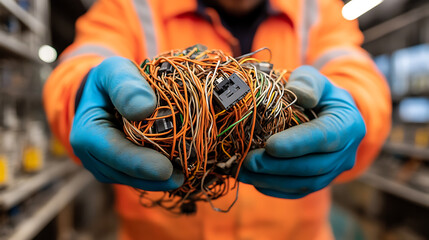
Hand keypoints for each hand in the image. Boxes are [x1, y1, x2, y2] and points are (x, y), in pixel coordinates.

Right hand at [70, 57, 183, 190]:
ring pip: (134, 180)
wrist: (105, 92)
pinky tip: (180, 171)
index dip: (141, 163)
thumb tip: (145, 108)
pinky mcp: (119, 171)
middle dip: (155, 177)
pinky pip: (139, 178)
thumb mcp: (115, 71)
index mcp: (87, 133)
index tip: (166, 169)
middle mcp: (92, 156)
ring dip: (159, 180)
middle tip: (184, 177)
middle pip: (126, 173)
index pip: (115, 153)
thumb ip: (126, 85)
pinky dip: (158, 177)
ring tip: (187, 174)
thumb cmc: (112, 79)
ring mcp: (105, 167)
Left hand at [238, 66, 365, 197]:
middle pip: (314, 166)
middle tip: (248, 161)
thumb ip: (307, 82)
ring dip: (272, 180)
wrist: (324, 111)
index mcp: (349, 123)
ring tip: (243, 172)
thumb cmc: (314, 91)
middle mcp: (347, 152)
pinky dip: (275, 188)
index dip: (298, 143)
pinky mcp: (320, 181)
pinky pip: (299, 191)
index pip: (325, 137)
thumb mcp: (313, 79)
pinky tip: (253, 181)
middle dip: (278, 166)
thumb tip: (299, 95)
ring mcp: (335, 170)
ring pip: (306, 184)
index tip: (270, 146)